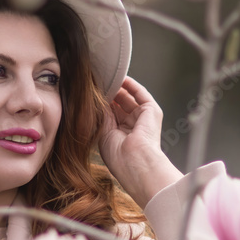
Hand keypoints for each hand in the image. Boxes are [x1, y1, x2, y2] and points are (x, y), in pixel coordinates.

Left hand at [98, 77, 182, 207]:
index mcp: (120, 135)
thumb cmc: (118, 155)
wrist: (135, 162)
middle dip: (107, 93)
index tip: (88, 93)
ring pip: (128, 96)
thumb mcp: (104, 131)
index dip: (100, 102)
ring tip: (103, 77)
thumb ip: (102, 113)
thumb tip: (96, 97)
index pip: (109, 113)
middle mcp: (132, 125)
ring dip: (116, 86)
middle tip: (94, 82)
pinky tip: (118, 77)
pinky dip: (130, 84)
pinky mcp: (152, 111)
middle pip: (118, 103)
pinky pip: (140, 93)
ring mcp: (142, 118)